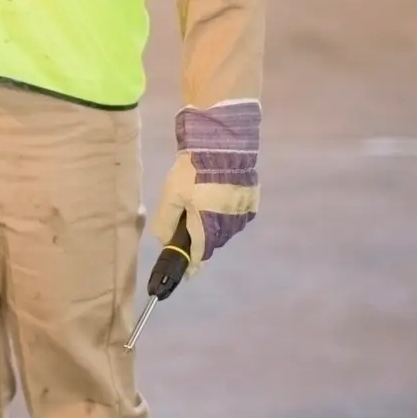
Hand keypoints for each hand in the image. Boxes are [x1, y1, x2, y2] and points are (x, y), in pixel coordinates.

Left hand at [152, 101, 260, 269]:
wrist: (222, 144)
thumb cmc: (192, 171)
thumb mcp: (171, 194)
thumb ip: (166, 221)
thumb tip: (164, 241)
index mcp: (207, 226)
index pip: (198, 254)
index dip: (192, 264)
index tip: (187, 274)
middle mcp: (228, 226)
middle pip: (213, 242)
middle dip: (202, 242)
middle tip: (192, 232)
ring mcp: (243, 214)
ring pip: (227, 230)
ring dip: (217, 228)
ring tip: (205, 212)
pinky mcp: (252, 201)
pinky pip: (239, 216)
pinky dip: (230, 215)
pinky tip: (220, 202)